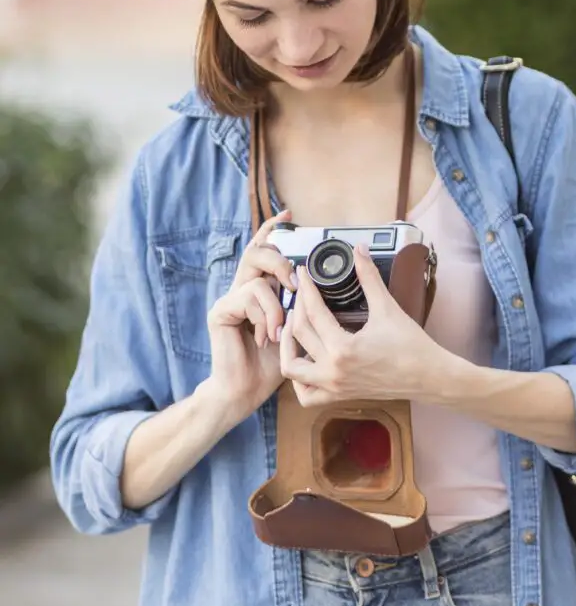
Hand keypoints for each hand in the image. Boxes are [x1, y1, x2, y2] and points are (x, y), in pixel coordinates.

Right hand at [205, 210, 297, 416]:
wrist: (247, 391)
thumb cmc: (273, 363)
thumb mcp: (296, 328)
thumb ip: (303, 305)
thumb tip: (324, 284)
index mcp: (260, 288)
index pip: (264, 249)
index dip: (273, 229)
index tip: (290, 215)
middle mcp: (242, 288)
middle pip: (256, 251)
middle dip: (278, 258)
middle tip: (295, 279)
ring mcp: (229, 298)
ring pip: (257, 277)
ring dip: (277, 303)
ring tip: (281, 328)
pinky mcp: (221, 311)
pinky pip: (249, 296)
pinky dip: (265, 315)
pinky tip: (267, 336)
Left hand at [279, 243, 446, 406]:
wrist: (429, 377)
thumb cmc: (412, 346)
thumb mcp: (388, 307)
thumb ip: (369, 277)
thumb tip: (359, 249)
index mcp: (343, 349)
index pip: (313, 312)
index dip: (306, 288)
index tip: (303, 273)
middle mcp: (333, 371)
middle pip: (299, 334)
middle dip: (296, 307)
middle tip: (301, 291)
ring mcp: (334, 387)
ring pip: (292, 370)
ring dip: (287, 347)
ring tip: (293, 326)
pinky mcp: (339, 395)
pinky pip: (307, 395)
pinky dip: (298, 380)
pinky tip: (304, 359)